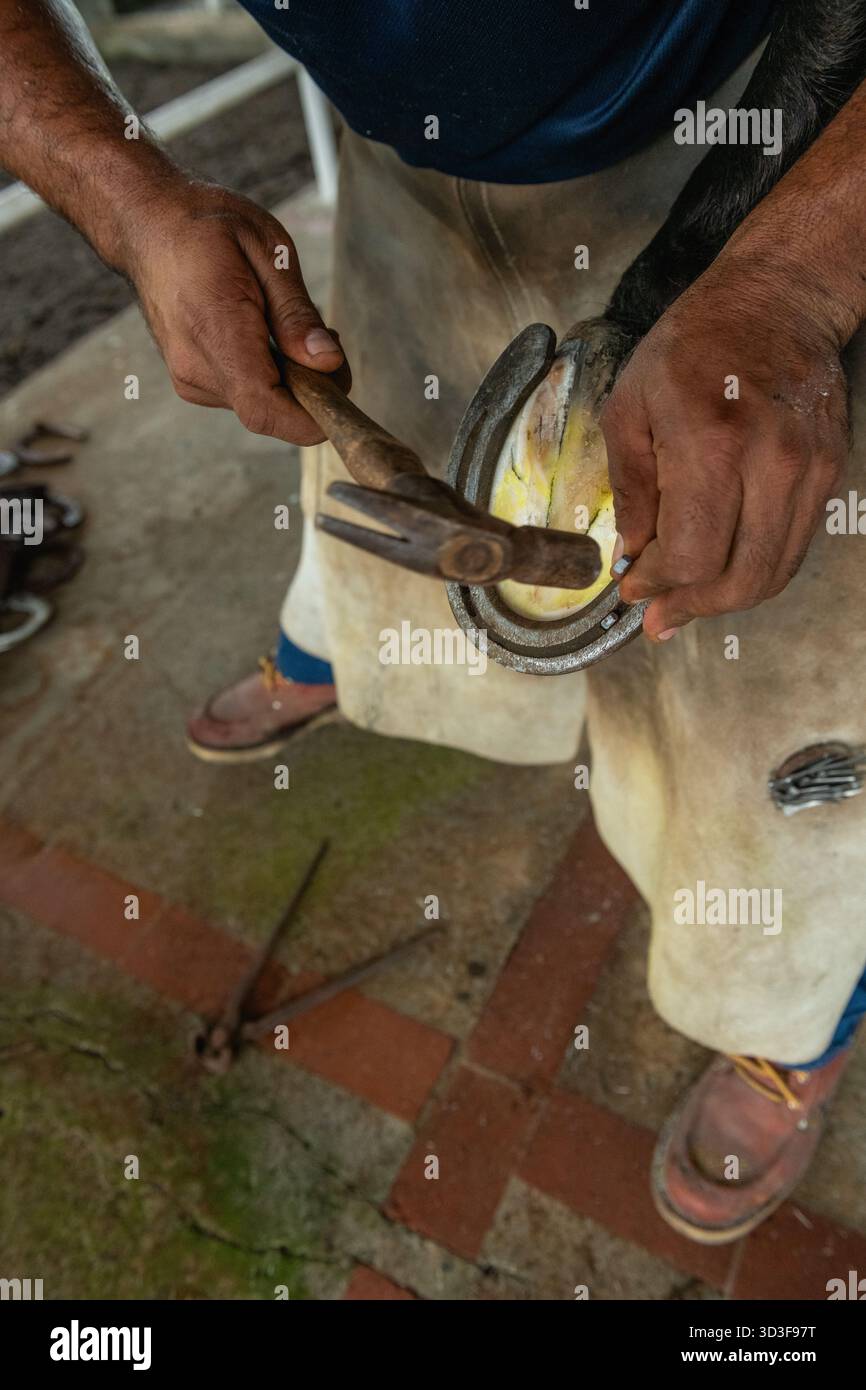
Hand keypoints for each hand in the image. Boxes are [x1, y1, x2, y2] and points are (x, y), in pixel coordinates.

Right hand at [119, 179, 346, 444]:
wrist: (146, 224)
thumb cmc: (208, 227)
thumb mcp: (268, 251)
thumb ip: (297, 313)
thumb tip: (328, 362)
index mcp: (215, 330)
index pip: (267, 408)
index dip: (312, 417)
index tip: (340, 391)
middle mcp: (196, 367)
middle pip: (271, 412)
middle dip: (310, 389)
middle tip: (325, 339)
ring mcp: (190, 379)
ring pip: (261, 406)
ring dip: (290, 380)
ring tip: (288, 326)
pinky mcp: (191, 382)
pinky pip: (244, 394)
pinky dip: (268, 376)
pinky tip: (264, 337)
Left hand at [600, 253, 848, 638]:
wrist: (778, 299)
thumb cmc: (693, 344)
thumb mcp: (631, 406)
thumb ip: (630, 489)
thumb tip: (631, 556)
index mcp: (711, 443)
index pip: (691, 554)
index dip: (657, 586)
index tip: (631, 591)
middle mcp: (770, 462)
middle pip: (739, 578)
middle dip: (692, 608)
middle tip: (659, 618)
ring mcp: (809, 469)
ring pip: (773, 571)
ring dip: (726, 599)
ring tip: (688, 604)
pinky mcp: (829, 472)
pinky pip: (793, 545)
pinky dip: (756, 569)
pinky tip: (723, 569)